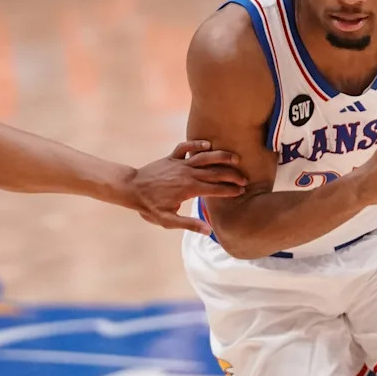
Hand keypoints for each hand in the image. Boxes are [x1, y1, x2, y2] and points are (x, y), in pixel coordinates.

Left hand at [126, 141, 246, 232]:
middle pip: (215, 172)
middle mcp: (187, 174)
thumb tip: (208, 231)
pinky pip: (186, 147)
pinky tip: (207, 144)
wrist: (131, 188)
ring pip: (205, 157)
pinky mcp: (172, 157)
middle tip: (244, 179)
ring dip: (221, 156)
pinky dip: (196, 144)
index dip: (230, 190)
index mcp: (189, 189)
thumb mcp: (168, 221)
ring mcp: (179, 163)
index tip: (241, 192)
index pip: (215, 189)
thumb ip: (189, 225)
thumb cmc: (149, 206)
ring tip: (235, 158)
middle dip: (232, 175)